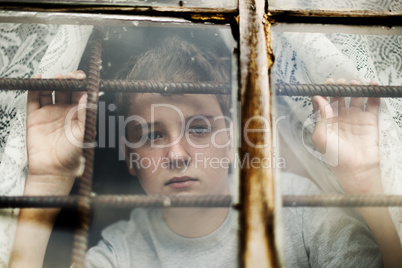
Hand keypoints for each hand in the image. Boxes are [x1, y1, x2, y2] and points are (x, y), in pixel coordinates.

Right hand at [26, 71, 86, 195]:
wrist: (53, 169)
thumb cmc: (72, 155)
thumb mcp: (83, 133)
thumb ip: (85, 114)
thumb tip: (88, 96)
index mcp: (78, 114)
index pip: (80, 93)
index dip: (80, 84)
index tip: (81, 77)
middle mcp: (64, 111)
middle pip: (65, 89)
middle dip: (67, 80)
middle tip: (69, 75)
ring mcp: (49, 112)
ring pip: (50, 91)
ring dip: (53, 82)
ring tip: (56, 77)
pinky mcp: (35, 116)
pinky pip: (34, 98)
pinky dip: (35, 88)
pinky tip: (38, 80)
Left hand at [311, 79, 380, 194]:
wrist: (356, 168)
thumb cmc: (335, 155)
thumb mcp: (321, 136)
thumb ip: (320, 116)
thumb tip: (317, 97)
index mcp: (326, 120)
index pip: (324, 101)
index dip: (325, 91)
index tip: (327, 83)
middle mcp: (340, 117)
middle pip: (339, 96)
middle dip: (340, 87)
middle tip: (341, 82)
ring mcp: (355, 117)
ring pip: (355, 96)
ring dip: (355, 87)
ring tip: (355, 83)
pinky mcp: (370, 119)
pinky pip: (372, 102)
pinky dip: (373, 92)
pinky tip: (372, 85)